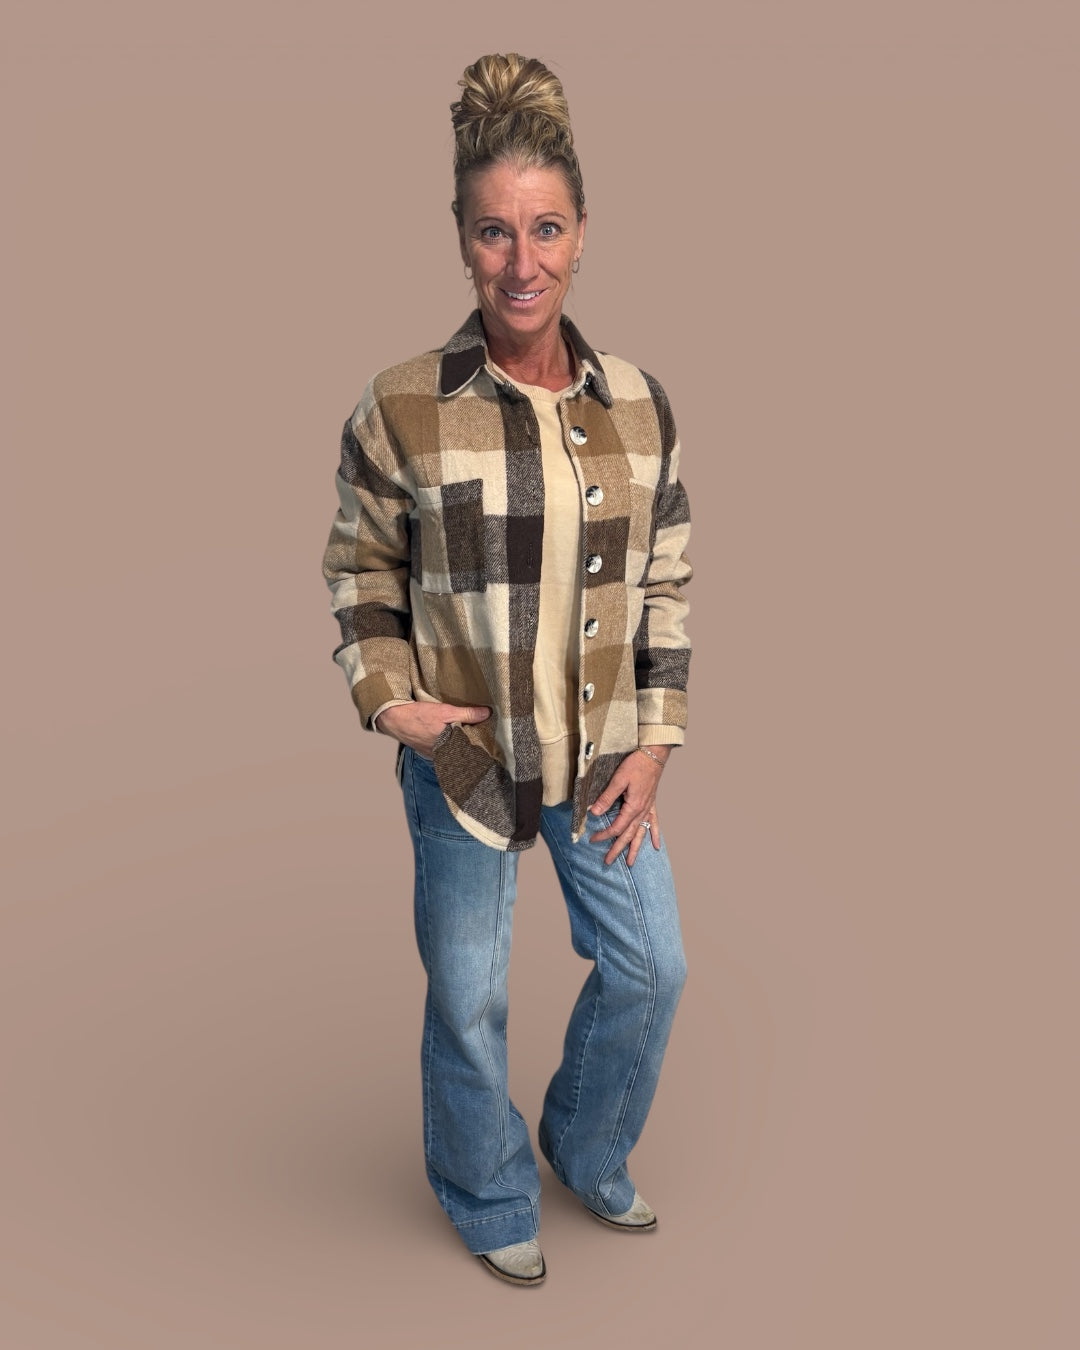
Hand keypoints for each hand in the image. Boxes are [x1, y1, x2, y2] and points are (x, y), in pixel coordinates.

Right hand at [374, 702, 490, 756]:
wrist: (395, 719)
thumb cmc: (419, 715)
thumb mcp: (445, 711)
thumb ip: (467, 714)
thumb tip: (486, 713)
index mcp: (449, 746)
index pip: (471, 750)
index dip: (481, 745)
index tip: (492, 741)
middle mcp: (443, 754)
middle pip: (463, 752)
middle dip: (473, 746)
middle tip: (485, 739)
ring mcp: (435, 755)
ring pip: (454, 752)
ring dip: (461, 746)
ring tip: (472, 737)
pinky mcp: (428, 752)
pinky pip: (444, 752)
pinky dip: (450, 746)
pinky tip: (454, 739)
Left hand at [588, 746, 670, 865]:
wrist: (653, 755)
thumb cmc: (636, 765)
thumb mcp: (618, 780)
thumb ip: (607, 797)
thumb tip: (595, 812)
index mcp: (633, 807)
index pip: (617, 827)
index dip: (604, 835)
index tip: (593, 839)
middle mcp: (642, 811)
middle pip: (629, 835)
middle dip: (618, 849)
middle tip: (608, 861)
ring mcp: (648, 809)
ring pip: (641, 833)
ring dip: (635, 848)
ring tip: (631, 862)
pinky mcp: (651, 804)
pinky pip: (654, 823)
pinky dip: (655, 835)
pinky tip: (656, 846)